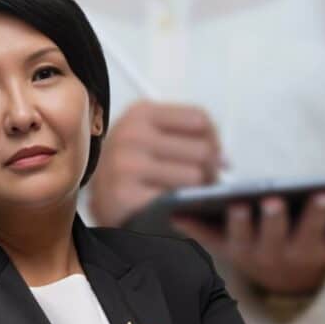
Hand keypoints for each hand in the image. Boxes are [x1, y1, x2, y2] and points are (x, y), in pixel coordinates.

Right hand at [89, 100, 224, 226]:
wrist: (99, 203)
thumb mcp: (150, 139)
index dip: (213, 142)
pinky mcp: (125, 195)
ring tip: (183, 198)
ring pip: (194, 176)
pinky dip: (179, 209)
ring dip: (196, 193)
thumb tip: (225, 161)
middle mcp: (131, 134)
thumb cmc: (132, 172)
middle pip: (203, 149)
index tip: (207, 158)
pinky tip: (169, 210)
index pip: (200, 119)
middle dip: (208, 172)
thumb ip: (187, 137)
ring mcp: (126, 165)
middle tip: (197, 186)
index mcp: (140, 113)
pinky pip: (175, 201)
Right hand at [172, 192, 324, 294]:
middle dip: (273, 219)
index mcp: (245, 250)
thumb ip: (200, 226)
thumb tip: (169, 211)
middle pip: (275, 238)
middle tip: (272, 199)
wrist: (290, 276)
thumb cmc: (252, 244)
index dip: (239, 222)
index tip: (236, 203)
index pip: (239, 236)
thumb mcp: (224, 242)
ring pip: (311, 237)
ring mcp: (306, 255)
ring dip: (316, 216)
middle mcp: (274, 256)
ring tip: (322, 193)